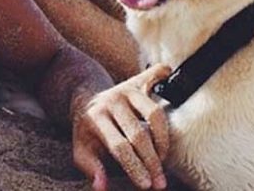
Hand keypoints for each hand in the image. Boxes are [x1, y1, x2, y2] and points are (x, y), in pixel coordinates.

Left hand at [71, 63, 170, 190]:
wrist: (85, 98)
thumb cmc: (87, 131)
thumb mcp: (81, 149)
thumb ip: (90, 167)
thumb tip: (101, 186)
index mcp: (96, 118)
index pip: (119, 146)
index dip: (135, 167)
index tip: (146, 185)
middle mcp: (111, 101)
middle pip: (139, 133)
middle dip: (152, 161)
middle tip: (160, 182)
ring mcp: (125, 88)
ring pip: (154, 112)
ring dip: (164, 140)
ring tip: (163, 157)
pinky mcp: (137, 80)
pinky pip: (154, 74)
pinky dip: (164, 76)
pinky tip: (172, 88)